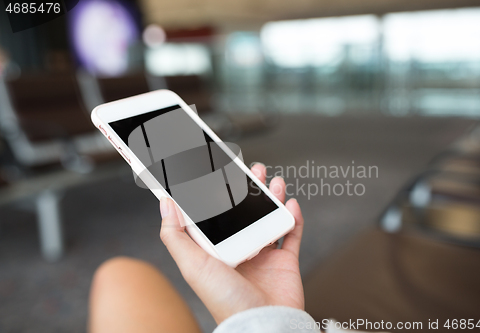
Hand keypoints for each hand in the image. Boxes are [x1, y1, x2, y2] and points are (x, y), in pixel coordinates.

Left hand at [159, 163, 304, 323]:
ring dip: (272, 198)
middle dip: (250, 189)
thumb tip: (165, 204)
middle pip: (246, 212)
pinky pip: (291, 234)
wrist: (262, 322)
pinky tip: (290, 204)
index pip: (217, 214)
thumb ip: (175, 235)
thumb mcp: (192, 264)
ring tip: (274, 181)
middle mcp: (240, 250)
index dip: (219, 193)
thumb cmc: (225, 299)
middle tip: (253, 170)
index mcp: (217, 249)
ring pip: (268, 218)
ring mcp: (263, 255)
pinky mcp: (285, 262)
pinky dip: (294, 218)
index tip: (220, 172)